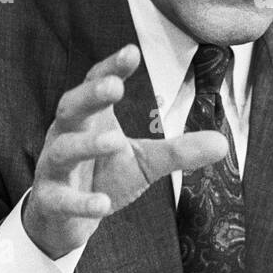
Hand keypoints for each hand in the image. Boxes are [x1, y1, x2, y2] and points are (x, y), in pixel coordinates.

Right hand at [24, 43, 227, 257]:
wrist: (66, 220)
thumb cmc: (105, 177)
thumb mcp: (146, 162)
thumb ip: (178, 151)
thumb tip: (223, 143)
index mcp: (90, 118)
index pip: (95, 84)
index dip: (111, 67)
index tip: (132, 52)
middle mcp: (65, 135)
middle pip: (70, 107)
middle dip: (90, 94)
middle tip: (115, 86)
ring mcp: (53, 167)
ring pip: (63, 150)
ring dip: (87, 144)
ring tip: (115, 140)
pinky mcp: (50, 201)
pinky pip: (61, 199)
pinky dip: (81, 201)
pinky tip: (103, 204)